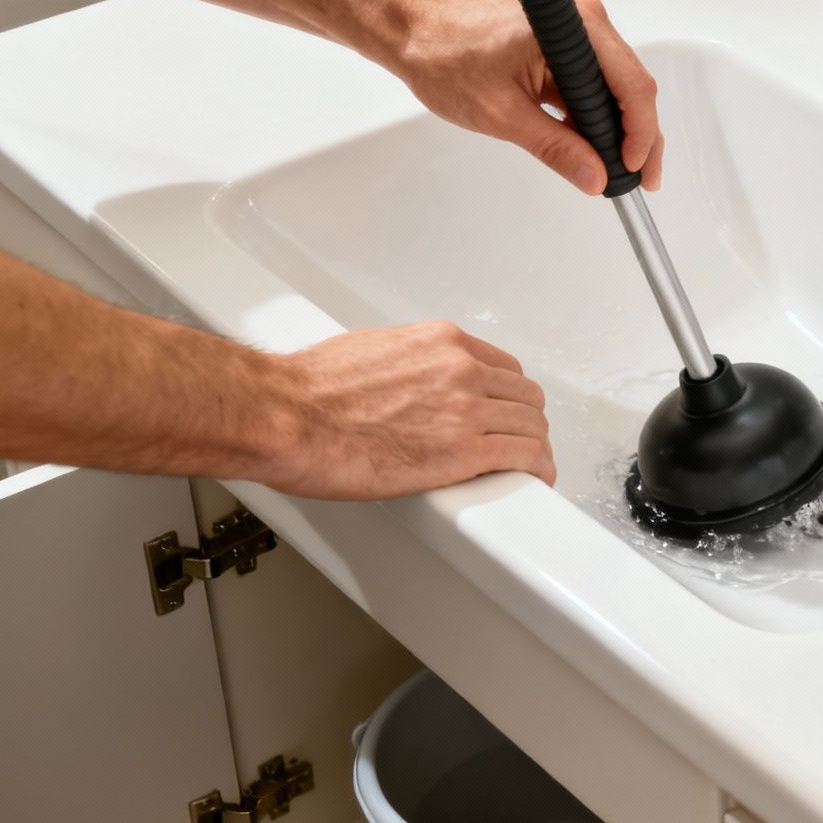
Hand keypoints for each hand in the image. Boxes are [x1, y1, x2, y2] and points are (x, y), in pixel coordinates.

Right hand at [263, 321, 554, 499]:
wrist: (285, 415)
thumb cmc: (309, 389)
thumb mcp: (372, 352)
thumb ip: (408, 364)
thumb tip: (412, 383)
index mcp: (440, 344)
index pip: (502, 367)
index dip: (509, 394)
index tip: (507, 410)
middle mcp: (461, 369)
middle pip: (523, 396)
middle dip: (525, 420)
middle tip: (520, 441)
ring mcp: (467, 409)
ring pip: (530, 426)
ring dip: (534, 446)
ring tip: (530, 465)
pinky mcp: (464, 450)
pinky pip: (523, 457)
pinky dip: (537, 468)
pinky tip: (537, 478)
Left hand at [389, 0, 663, 194]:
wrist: (412, 29)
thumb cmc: (443, 53)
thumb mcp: (502, 114)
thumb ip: (555, 148)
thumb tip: (593, 176)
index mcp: (574, 27)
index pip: (632, 87)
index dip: (640, 134)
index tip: (633, 169)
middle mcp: (583, 21)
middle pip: (631, 87)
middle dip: (635, 137)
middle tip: (635, 179)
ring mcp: (573, 30)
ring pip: (613, 88)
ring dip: (613, 129)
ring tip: (609, 169)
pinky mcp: (561, 42)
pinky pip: (590, 83)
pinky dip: (591, 115)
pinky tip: (587, 144)